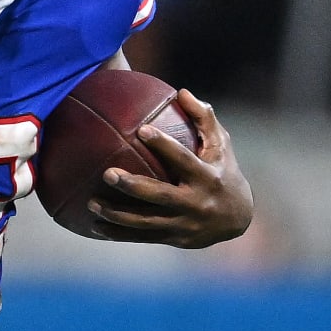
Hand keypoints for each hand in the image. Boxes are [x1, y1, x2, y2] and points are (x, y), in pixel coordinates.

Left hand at [88, 90, 253, 246]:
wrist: (238, 219)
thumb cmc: (223, 171)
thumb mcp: (221, 146)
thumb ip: (204, 119)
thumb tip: (181, 92)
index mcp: (207, 177)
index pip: (183, 159)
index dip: (164, 145)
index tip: (141, 129)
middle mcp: (196, 202)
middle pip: (160, 195)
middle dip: (133, 186)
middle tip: (107, 173)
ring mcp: (184, 223)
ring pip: (146, 221)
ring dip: (117, 214)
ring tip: (92, 203)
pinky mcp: (175, 238)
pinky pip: (142, 237)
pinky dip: (118, 233)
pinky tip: (94, 226)